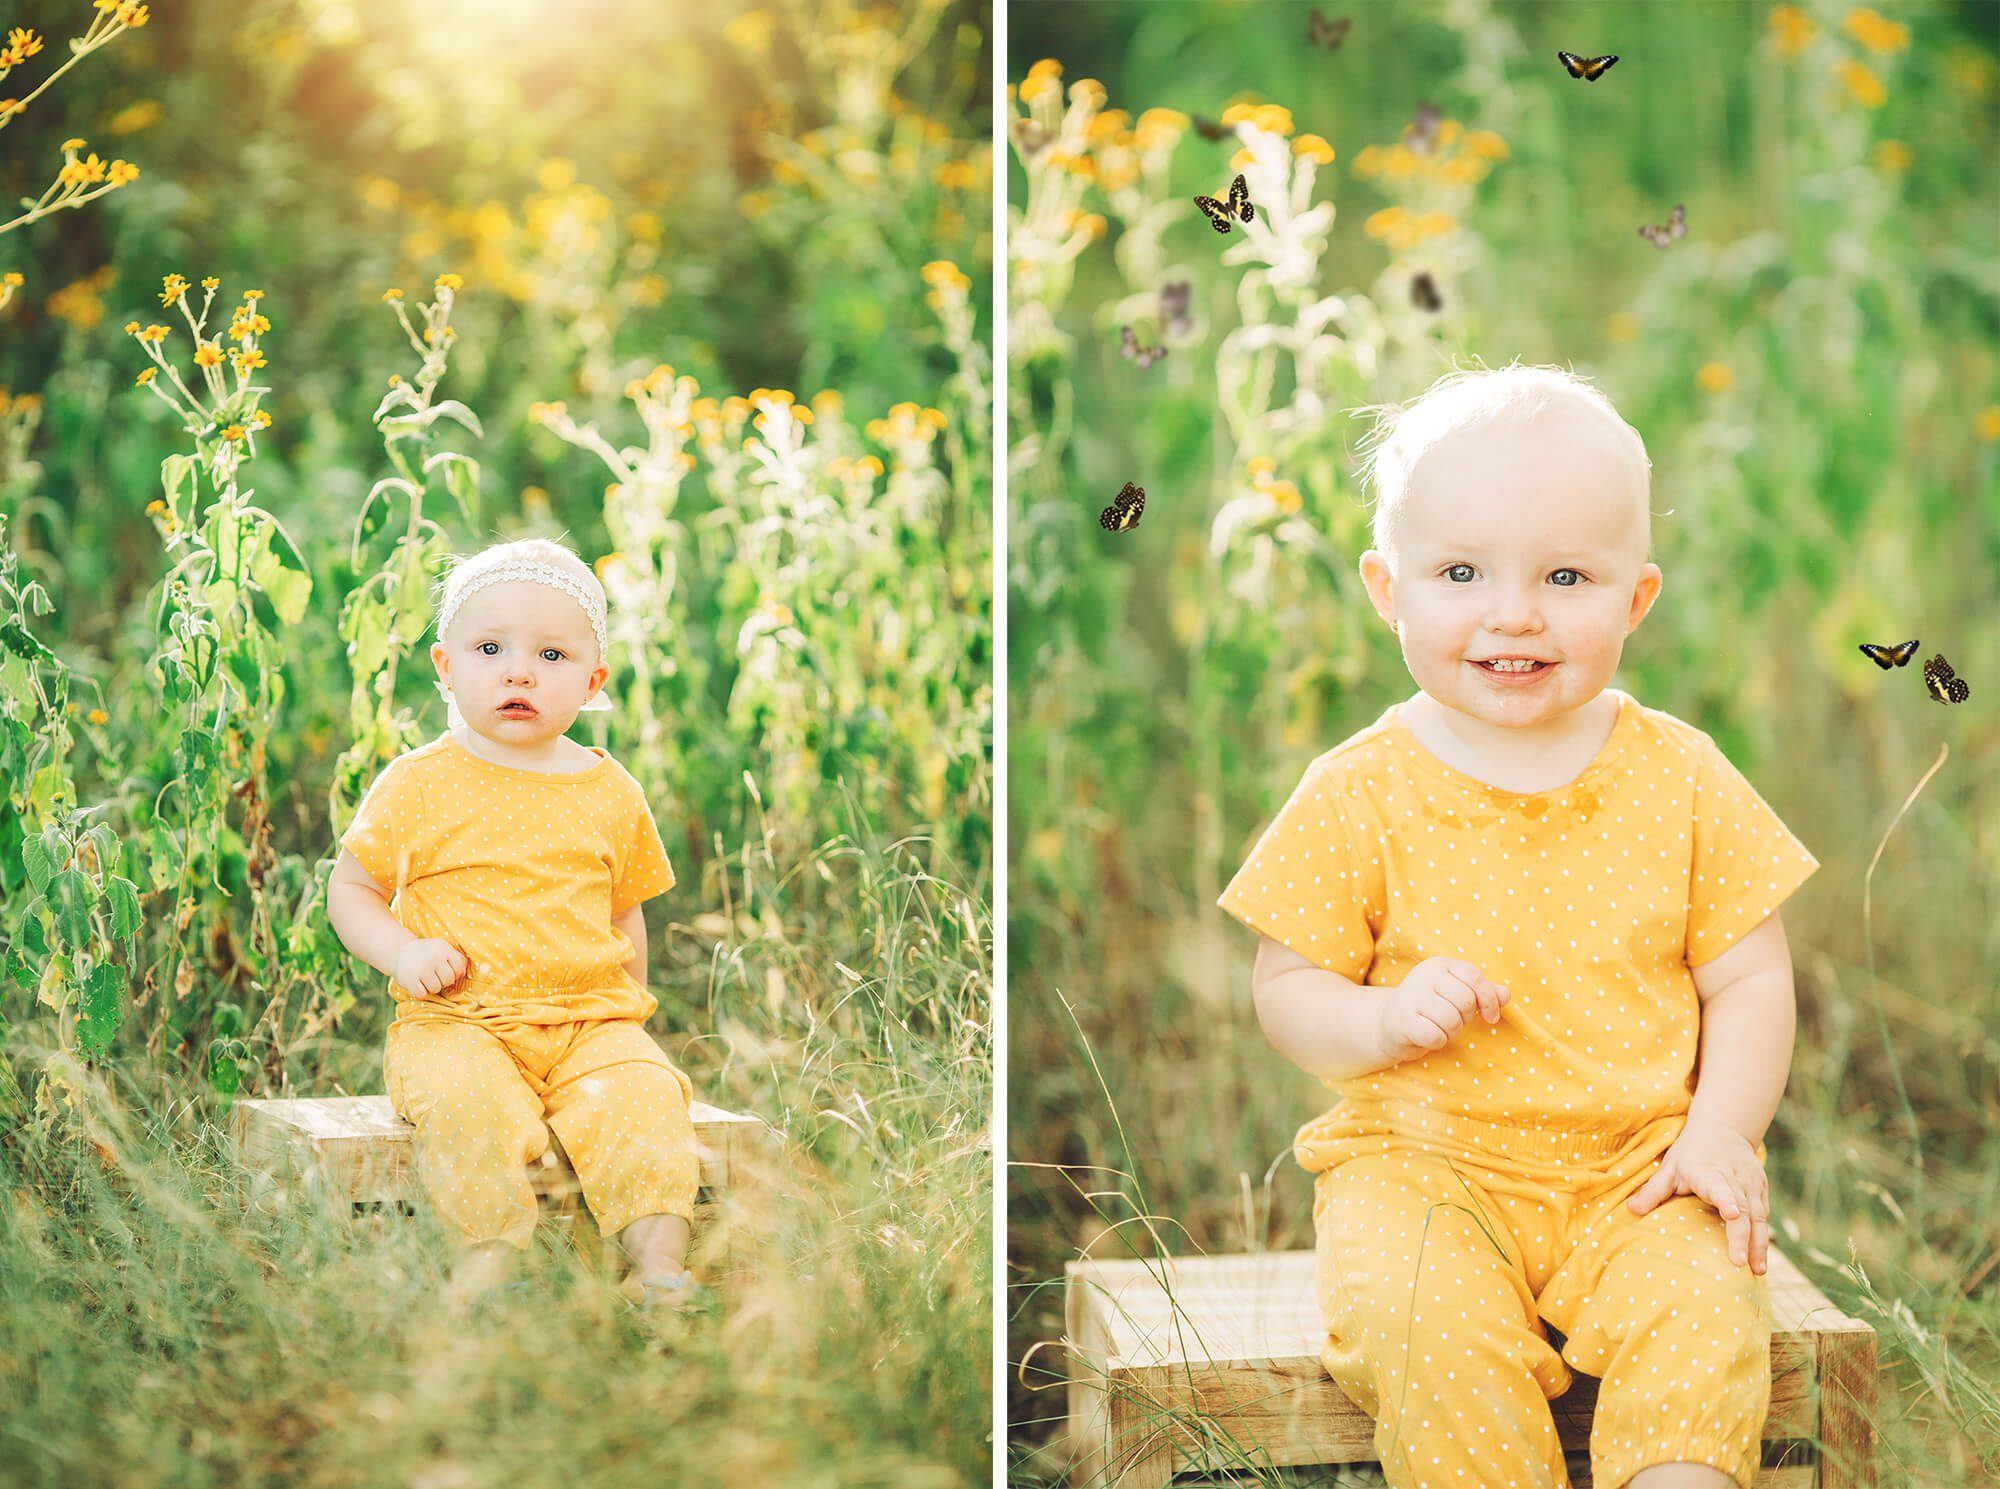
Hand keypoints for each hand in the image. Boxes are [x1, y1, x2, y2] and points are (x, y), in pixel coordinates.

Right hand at [392, 938, 470, 998]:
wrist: (399, 951)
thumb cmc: (427, 953)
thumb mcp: (443, 948)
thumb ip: (457, 959)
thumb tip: (465, 974)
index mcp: (444, 949)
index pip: (460, 970)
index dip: (455, 974)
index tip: (447, 971)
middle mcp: (433, 957)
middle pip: (448, 981)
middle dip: (443, 981)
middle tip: (434, 975)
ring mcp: (421, 969)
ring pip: (436, 989)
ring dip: (431, 987)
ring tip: (425, 978)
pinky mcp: (409, 979)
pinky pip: (422, 995)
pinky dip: (420, 992)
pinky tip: (417, 983)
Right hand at [1374, 956, 1511, 1066]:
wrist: (1389, 1025)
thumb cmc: (1430, 1009)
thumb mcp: (1457, 996)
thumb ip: (1483, 993)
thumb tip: (1506, 995)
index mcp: (1439, 964)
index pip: (1475, 978)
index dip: (1489, 1000)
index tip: (1491, 1017)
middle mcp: (1423, 975)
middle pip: (1465, 1001)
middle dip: (1464, 1018)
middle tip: (1450, 1020)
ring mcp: (1410, 996)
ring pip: (1452, 1020)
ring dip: (1451, 1032)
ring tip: (1438, 1028)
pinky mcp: (1402, 1020)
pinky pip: (1436, 1036)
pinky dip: (1438, 1041)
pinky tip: (1427, 1036)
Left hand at [1627, 1117, 1768, 1274]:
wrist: (1723, 1129)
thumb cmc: (1690, 1153)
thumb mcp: (1670, 1167)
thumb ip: (1654, 1190)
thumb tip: (1631, 1210)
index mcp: (1708, 1171)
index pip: (1719, 1187)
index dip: (1726, 1200)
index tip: (1732, 1214)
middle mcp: (1734, 1178)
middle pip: (1742, 1209)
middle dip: (1742, 1236)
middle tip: (1739, 1263)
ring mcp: (1751, 1185)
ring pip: (1758, 1216)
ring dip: (1758, 1245)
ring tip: (1756, 1271)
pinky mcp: (1761, 1191)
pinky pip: (1764, 1217)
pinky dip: (1762, 1240)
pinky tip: (1759, 1262)